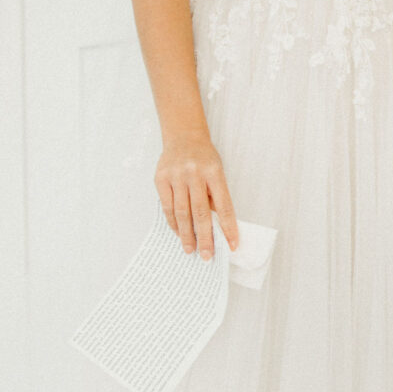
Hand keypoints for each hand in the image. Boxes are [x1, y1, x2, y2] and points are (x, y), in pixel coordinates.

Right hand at [154, 128, 238, 259]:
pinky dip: (173, 222)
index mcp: (214, 173)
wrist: (183, 136)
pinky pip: (167, 206)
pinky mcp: (161, 178)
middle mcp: (195, 174)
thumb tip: (217, 227)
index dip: (228, 227)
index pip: (224, 206)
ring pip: (182, 212)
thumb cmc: (204, 157)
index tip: (232, 245)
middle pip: (201, 213)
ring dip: (186, 234)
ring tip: (190, 249)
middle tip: (207, 255)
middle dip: (205, 237)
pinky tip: (178, 233)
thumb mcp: (218, 172)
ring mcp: (176, 176)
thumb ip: (216, 196)